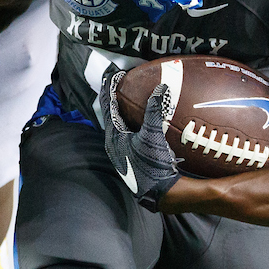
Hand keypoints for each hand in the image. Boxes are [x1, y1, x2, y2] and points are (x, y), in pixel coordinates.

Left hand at [100, 67, 179, 210]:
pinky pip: (129, 134)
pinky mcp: (132, 158)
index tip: (114, 74)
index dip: (110, 89)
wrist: (159, 194)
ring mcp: (122, 152)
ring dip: (123, 111)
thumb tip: (160, 87)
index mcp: (113, 138)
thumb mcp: (153, 136)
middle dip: (114, 98)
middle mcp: (113, 145)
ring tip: (128, 98)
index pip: (108, 106)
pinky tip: (143, 121)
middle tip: (118, 82)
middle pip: (111, 115)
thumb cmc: (153, 166)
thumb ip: (154, 110)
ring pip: (119, 126)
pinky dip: (133, 122)